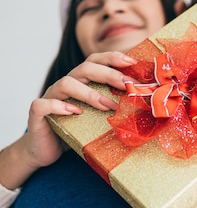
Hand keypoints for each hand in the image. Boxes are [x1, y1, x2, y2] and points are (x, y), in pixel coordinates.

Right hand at [0, 52, 137, 189]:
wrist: (48, 150)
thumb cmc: (78, 131)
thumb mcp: (100, 117)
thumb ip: (116, 107)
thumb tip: (147, 104)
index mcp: (82, 82)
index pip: (96, 61)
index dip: (112, 58)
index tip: (132, 62)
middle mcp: (66, 85)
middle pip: (85, 67)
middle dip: (108, 74)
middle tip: (127, 85)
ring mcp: (51, 97)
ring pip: (66, 83)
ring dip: (90, 93)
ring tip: (107, 105)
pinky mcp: (37, 113)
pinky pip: (43, 104)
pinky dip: (59, 105)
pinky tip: (75, 112)